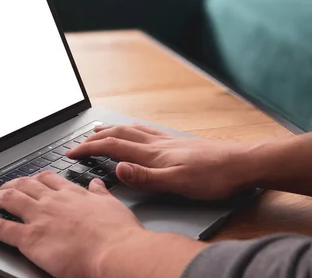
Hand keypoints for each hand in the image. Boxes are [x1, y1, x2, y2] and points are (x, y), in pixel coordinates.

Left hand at [0, 172, 143, 277]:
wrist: (115, 251)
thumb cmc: (118, 235)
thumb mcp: (113, 206)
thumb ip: (101, 194)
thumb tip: (96, 183)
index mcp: (72, 194)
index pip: (48, 180)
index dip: (35, 179)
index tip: (30, 180)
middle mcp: (52, 201)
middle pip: (24, 185)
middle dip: (10, 185)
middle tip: (1, 188)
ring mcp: (39, 217)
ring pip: (8, 199)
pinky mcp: (30, 238)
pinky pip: (0, 227)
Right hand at [67, 124, 253, 199]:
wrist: (241, 163)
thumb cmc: (212, 177)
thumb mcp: (177, 184)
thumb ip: (145, 177)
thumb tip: (117, 168)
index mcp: (151, 154)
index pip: (111, 147)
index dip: (88, 149)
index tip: (70, 154)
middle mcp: (155, 143)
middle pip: (116, 134)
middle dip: (92, 138)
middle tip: (76, 144)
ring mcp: (165, 140)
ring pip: (130, 129)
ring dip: (109, 129)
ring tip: (97, 130)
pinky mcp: (175, 141)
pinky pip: (144, 129)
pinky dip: (129, 128)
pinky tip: (133, 130)